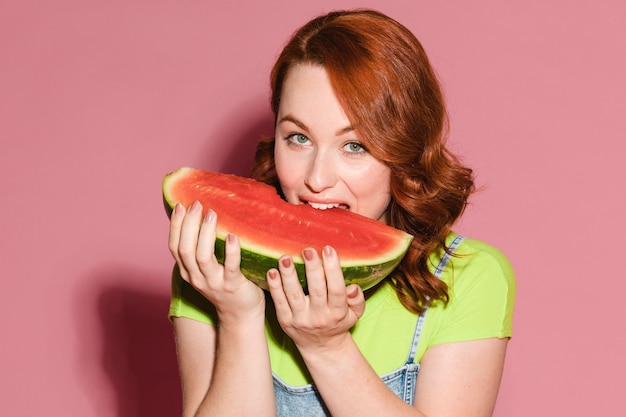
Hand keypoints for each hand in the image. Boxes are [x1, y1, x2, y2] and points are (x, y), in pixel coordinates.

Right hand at [168, 201, 264, 321]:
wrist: (241, 313)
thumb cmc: (225, 283)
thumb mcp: (207, 267)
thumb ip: (201, 248)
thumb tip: (201, 217)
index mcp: (187, 271)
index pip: (174, 246)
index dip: (175, 225)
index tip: (181, 205)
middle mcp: (196, 278)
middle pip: (185, 249)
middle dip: (189, 224)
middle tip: (197, 204)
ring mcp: (214, 283)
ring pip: (203, 257)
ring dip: (206, 234)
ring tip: (212, 214)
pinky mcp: (233, 286)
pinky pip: (230, 267)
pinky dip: (231, 251)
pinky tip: (233, 236)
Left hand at [266, 245, 365, 351]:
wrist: (321, 347)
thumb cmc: (338, 322)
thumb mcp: (355, 314)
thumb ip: (357, 300)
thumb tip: (353, 287)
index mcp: (337, 312)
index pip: (336, 289)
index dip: (333, 270)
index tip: (328, 249)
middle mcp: (319, 317)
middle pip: (316, 290)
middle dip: (312, 268)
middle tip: (308, 250)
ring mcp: (300, 319)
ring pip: (293, 295)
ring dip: (289, 275)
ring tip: (285, 258)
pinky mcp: (285, 321)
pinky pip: (279, 302)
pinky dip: (275, 287)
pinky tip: (272, 271)